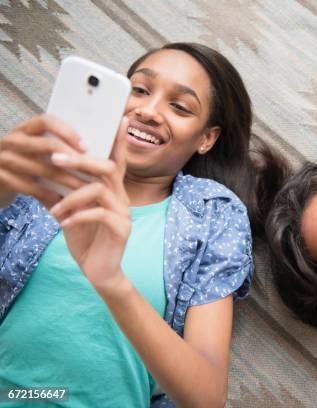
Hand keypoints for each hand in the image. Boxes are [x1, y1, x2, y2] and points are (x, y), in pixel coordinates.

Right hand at [0, 114, 87, 207]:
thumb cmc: (27, 164)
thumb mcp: (38, 151)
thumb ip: (59, 145)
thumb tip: (99, 144)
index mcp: (25, 129)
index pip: (46, 120)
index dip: (68, 132)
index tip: (87, 147)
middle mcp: (12, 140)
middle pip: (46, 145)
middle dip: (73, 160)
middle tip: (93, 173)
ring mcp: (3, 158)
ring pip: (41, 168)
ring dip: (66, 180)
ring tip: (84, 190)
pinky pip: (28, 186)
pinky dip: (47, 193)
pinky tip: (62, 199)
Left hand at [49, 117, 130, 293]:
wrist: (100, 272)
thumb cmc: (86, 239)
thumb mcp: (72, 213)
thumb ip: (63, 193)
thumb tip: (43, 174)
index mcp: (112, 191)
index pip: (116, 160)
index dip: (118, 140)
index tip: (119, 118)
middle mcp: (122, 198)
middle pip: (108, 167)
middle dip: (80, 160)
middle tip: (55, 158)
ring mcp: (124, 213)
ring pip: (101, 189)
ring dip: (73, 195)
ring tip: (54, 208)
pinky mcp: (121, 229)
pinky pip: (99, 214)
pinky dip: (78, 216)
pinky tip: (63, 224)